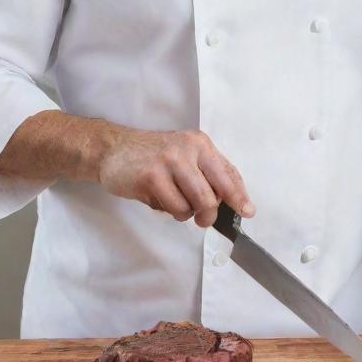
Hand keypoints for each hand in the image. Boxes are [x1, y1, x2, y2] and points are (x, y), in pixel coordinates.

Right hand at [97, 127, 255, 227]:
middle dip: (209, 214)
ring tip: (171, 199)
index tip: (247, 211)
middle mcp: (188, 149)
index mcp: (200, 143)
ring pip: (195, 205)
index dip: (239, 196)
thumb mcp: (186, 155)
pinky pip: (173, 208)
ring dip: (185, 212)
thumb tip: (234, 200)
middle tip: (202, 218)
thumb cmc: (154, 155)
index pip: (228, 173)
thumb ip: (208, 173)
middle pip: (214, 195)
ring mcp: (169, 161)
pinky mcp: (151, 177)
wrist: (114, 148)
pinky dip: (168, 211)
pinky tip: (156, 197)